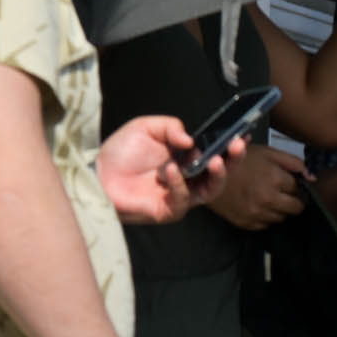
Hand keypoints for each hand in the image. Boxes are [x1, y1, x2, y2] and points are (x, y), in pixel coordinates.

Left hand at [99, 115, 237, 224]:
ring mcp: (180, 196)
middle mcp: (188, 178)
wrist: (94, 174)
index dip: (230, 145)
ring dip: (217, 175)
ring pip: (210, 190)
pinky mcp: (168, 210)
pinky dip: (178, 183)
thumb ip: (169, 126)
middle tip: (236, 146)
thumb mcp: (144, 127)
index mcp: (186, 158)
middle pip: (221, 173)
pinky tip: (170, 169)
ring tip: (216, 160)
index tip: (242, 134)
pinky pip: (182, 199)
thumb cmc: (119, 153)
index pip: (216, 153)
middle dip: (233, 160)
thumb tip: (191, 140)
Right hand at [207, 145, 310, 230]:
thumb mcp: (267, 153)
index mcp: (275, 179)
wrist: (206, 173)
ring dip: (279, 209)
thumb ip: (293, 163)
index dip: (296, 186)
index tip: (289, 184)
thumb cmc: (239, 159)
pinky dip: (265, 216)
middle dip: (293, 200)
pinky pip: (266, 225)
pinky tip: (257, 205)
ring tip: (268, 197)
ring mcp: (257, 213)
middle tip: (283, 193)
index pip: (299, 190)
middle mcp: (268, 199)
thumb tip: (313, 178)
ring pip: (282, 218)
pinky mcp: (246, 223)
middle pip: (296, 208)